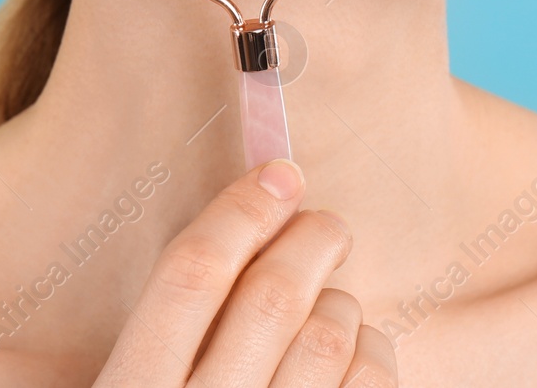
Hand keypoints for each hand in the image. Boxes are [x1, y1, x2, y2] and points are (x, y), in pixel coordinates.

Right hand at [94, 158, 395, 386]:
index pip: (189, 276)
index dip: (240, 213)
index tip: (278, 175)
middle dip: (309, 241)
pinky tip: (366, 357)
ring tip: (336, 302)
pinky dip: (378, 361)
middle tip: (325, 224)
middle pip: (272, 298)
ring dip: (343, 304)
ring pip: (329, 341)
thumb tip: (230, 246)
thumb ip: (158, 349)